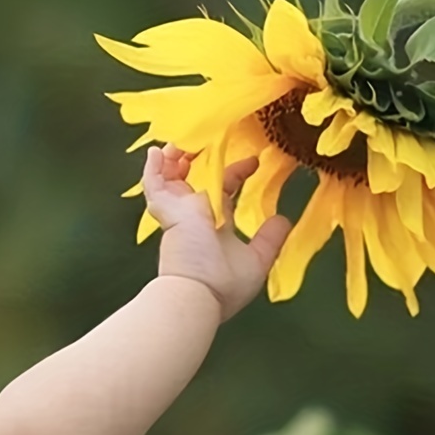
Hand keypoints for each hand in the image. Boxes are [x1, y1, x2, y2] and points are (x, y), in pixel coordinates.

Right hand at [143, 144, 291, 320]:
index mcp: (216, 228)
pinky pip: (153, 186)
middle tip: (211, 140)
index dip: (237, 174)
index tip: (253, 162)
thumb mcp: (258, 261)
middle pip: (193, 182)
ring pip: (170, 180)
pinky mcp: (167, 212)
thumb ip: (270, 239)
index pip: (224, 193)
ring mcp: (179, 214)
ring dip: (175, 158)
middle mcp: (195, 219)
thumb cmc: (224, 285)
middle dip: (200, 161)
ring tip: (182, 139)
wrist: (198, 295)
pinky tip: (154, 152)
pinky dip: (152, 169)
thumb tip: (283, 219)